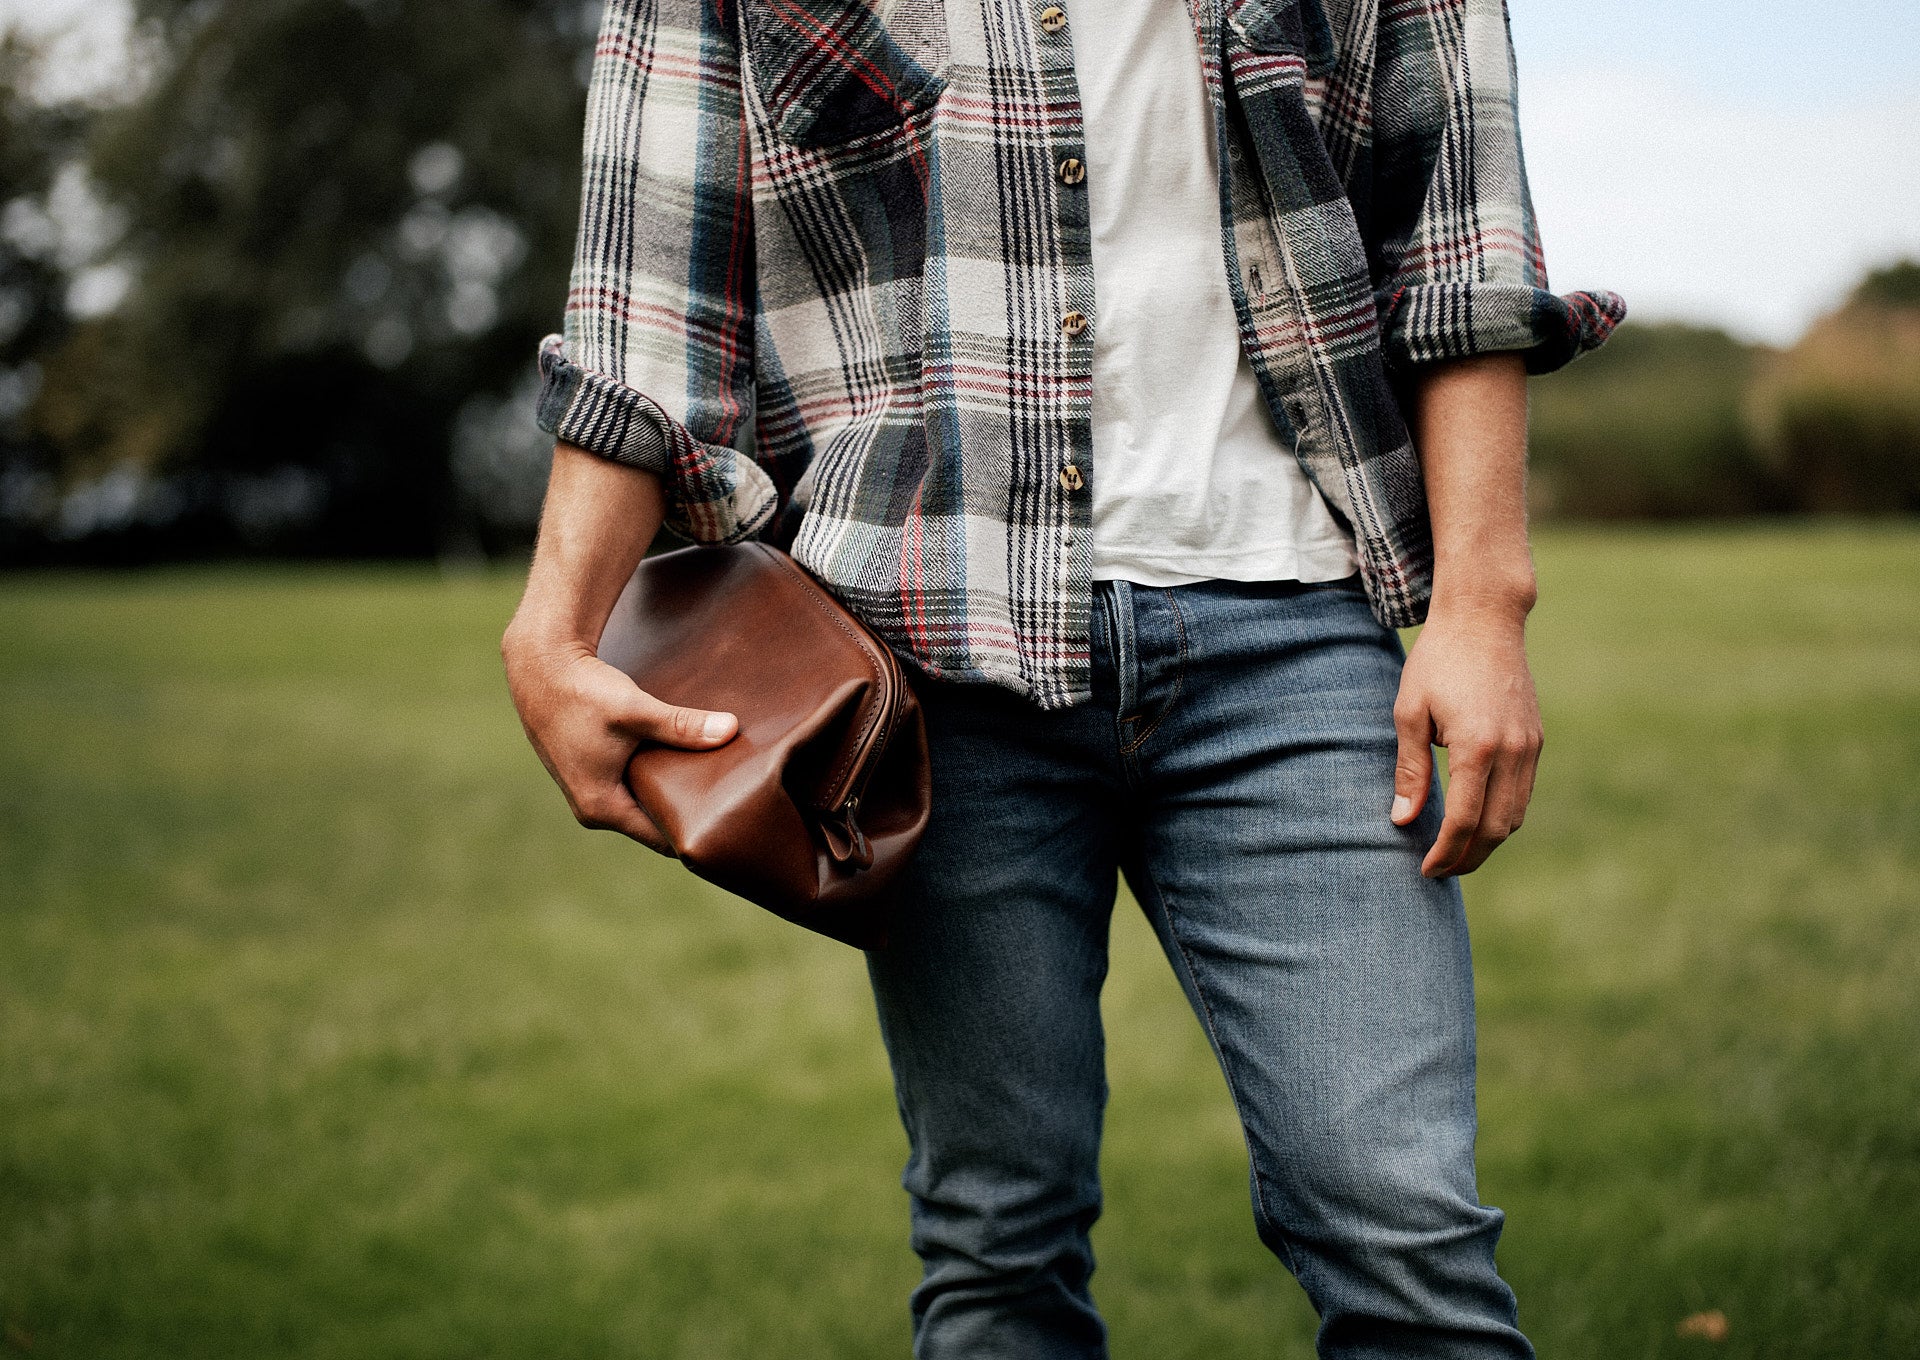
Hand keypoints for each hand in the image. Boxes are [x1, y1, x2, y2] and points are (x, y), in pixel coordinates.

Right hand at [502, 627, 736, 854]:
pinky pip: (629, 786)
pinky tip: (677, 763)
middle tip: (728, 802)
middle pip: (653, 822)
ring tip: (710, 782)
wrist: (540, 668)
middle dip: (686, 812)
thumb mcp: (636, 711)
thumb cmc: (583, 692)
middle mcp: (592, 809)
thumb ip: (681, 726)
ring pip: (641, 802)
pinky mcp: (587, 772)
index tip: (729, 828)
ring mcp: (586, 792)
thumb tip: (730, 730)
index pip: (661, 838)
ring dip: (668, 792)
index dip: (695, 832)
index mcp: (601, 807)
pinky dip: (652, 777)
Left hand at [1390, 606, 1542, 877]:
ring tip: (1457, 854)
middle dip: (1468, 858)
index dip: (1444, 852)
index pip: (1463, 821)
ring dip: (1488, 843)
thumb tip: (1402, 820)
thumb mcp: (1410, 712)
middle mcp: (1511, 752)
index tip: (1425, 870)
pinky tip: (1477, 821)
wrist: (1484, 619)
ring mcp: (1529, 746)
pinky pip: (1523, 793)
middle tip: (1439, 871)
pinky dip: (1502, 817)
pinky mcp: (1535, 739)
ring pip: (1515, 816)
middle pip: (1495, 829)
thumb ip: (1410, 770)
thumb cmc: (1437, 662)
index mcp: (1476, 748)